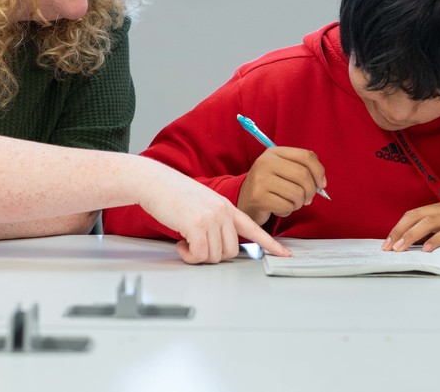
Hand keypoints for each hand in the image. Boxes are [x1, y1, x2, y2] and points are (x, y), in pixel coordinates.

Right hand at [138, 164, 290, 264]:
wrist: (155, 182)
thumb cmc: (174, 194)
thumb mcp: (203, 203)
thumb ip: (217, 220)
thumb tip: (220, 245)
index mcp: (227, 207)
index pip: (254, 228)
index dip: (271, 244)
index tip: (285, 253)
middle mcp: (223, 212)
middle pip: (231, 251)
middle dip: (213, 255)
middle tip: (196, 245)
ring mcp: (212, 218)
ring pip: (215, 256)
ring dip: (198, 255)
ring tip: (186, 241)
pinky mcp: (197, 225)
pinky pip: (200, 255)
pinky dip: (189, 256)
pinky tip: (181, 245)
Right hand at [237, 147, 327, 224]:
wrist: (243, 200)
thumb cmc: (269, 186)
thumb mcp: (281, 169)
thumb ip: (301, 168)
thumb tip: (321, 183)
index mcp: (274, 152)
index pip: (306, 156)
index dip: (319, 171)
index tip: (321, 184)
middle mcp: (265, 162)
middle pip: (303, 175)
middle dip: (311, 191)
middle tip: (307, 199)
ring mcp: (260, 179)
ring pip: (297, 193)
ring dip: (298, 203)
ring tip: (290, 203)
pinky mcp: (258, 197)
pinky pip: (287, 207)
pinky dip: (287, 211)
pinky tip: (279, 208)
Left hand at [382, 201, 439, 251]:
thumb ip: (438, 228)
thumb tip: (417, 243)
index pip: (413, 214)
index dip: (398, 227)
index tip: (387, 242)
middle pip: (415, 216)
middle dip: (399, 231)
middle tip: (388, 247)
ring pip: (428, 223)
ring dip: (411, 236)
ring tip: (401, 249)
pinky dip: (435, 240)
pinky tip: (426, 249)